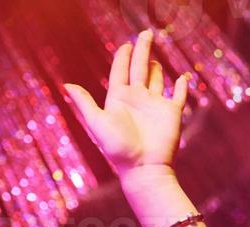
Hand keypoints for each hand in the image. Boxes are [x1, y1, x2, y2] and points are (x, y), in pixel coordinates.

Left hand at [63, 30, 188, 174]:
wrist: (143, 168)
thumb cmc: (118, 148)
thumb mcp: (96, 123)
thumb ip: (84, 103)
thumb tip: (66, 85)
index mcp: (119, 98)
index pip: (121, 71)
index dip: (123, 56)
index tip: (126, 44)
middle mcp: (138, 99)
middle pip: (140, 68)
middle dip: (142, 50)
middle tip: (145, 34)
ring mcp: (155, 106)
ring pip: (157, 80)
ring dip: (156, 69)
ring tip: (154, 58)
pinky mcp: (171, 114)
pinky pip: (178, 96)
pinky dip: (182, 86)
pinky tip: (183, 77)